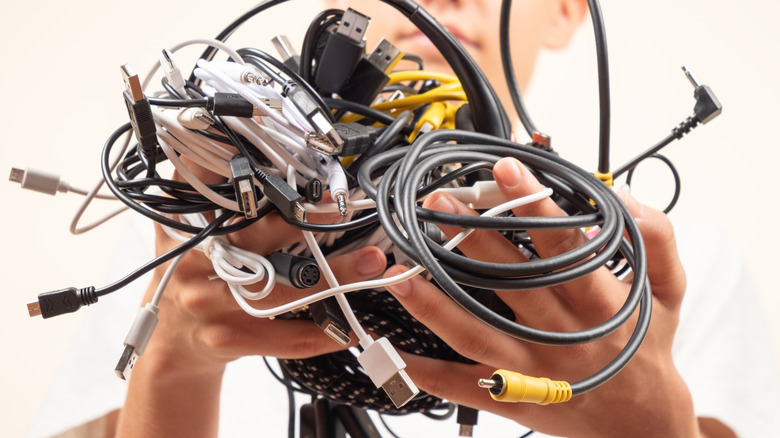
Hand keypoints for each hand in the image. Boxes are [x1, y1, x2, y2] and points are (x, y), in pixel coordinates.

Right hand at [117, 161, 386, 436]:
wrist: (173, 345)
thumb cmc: (195, 278)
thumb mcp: (188, 232)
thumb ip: (212, 193)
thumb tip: (253, 140)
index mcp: (188, 224)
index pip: (211, 183)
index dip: (248, 165)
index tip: (287, 152)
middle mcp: (195, 258)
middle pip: (256, 233)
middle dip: (304, 219)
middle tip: (342, 207)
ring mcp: (208, 301)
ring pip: (280, 286)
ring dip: (332, 276)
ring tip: (371, 264)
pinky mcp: (225, 338)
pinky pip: (282, 335)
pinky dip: (320, 331)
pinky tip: (349, 326)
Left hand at [383, 157, 700, 436]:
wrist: (642, 423)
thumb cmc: (648, 349)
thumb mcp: (670, 293)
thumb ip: (657, 240)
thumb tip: (627, 198)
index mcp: (602, 306)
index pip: (565, 249)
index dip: (534, 207)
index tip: (505, 171)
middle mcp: (563, 338)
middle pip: (511, 286)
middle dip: (471, 241)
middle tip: (437, 205)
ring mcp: (533, 371)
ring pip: (476, 336)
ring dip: (434, 305)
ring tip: (399, 275)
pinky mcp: (511, 398)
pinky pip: (461, 387)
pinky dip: (424, 371)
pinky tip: (390, 349)